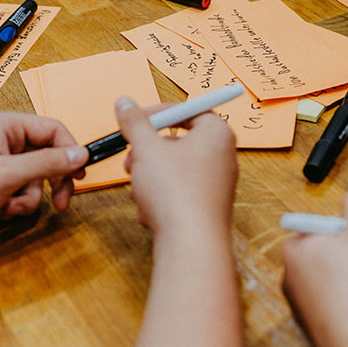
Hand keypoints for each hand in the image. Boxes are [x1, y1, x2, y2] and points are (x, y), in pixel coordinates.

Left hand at [0, 112, 87, 247]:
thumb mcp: (8, 175)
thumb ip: (48, 163)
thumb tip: (80, 154)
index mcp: (5, 125)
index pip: (54, 129)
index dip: (71, 152)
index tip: (81, 176)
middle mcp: (1, 138)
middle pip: (46, 155)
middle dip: (52, 182)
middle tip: (63, 203)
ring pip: (33, 178)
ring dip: (27, 198)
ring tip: (8, 207)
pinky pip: (16, 190)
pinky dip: (12, 204)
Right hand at [115, 96, 236, 233]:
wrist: (190, 243)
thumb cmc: (176, 191)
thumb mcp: (147, 148)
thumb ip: (134, 123)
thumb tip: (125, 103)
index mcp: (216, 133)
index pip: (188, 110)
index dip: (157, 114)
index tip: (135, 121)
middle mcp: (222, 157)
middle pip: (177, 141)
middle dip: (148, 151)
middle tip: (133, 158)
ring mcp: (215, 184)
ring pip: (173, 170)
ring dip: (149, 176)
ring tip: (139, 187)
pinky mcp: (205, 207)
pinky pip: (177, 193)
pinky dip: (159, 198)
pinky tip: (150, 210)